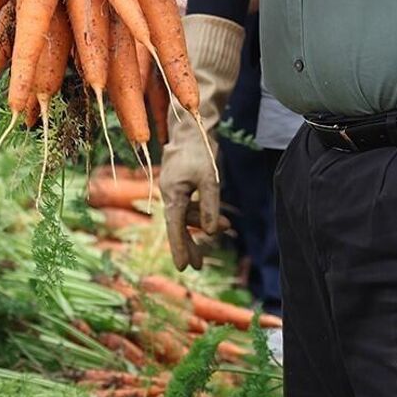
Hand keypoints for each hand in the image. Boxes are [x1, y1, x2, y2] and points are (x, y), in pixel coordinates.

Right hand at [160, 125, 221, 269]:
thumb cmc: (200, 152)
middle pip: (178, 226)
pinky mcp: (179, 184)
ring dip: (203, 224)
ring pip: (186, 215)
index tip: (182, 268)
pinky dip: (202, 213)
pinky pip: (189, 205)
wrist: (191, 128)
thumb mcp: (209, 179)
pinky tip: (216, 219)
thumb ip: (209, 206)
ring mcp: (173, 189)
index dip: (179, 248)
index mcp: (172, 194)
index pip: (175, 228)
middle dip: (189, 245)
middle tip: (198, 266)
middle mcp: (169, 194)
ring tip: (227, 228)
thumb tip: (210, 232)